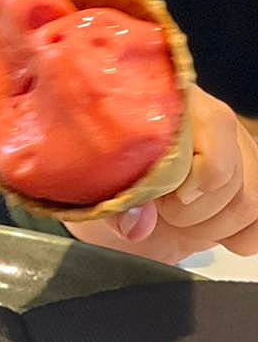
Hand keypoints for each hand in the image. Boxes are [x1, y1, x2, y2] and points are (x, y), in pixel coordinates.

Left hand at [65, 86, 257, 264]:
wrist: (126, 204)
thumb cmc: (108, 182)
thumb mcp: (98, 190)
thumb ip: (116, 205)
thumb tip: (140, 222)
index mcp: (174, 102)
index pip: (217, 125)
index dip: (199, 171)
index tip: (168, 198)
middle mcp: (214, 120)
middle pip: (232, 174)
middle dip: (191, 210)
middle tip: (161, 208)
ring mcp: (240, 151)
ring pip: (249, 202)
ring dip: (211, 226)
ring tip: (178, 219)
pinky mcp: (252, 182)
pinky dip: (237, 238)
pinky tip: (208, 231)